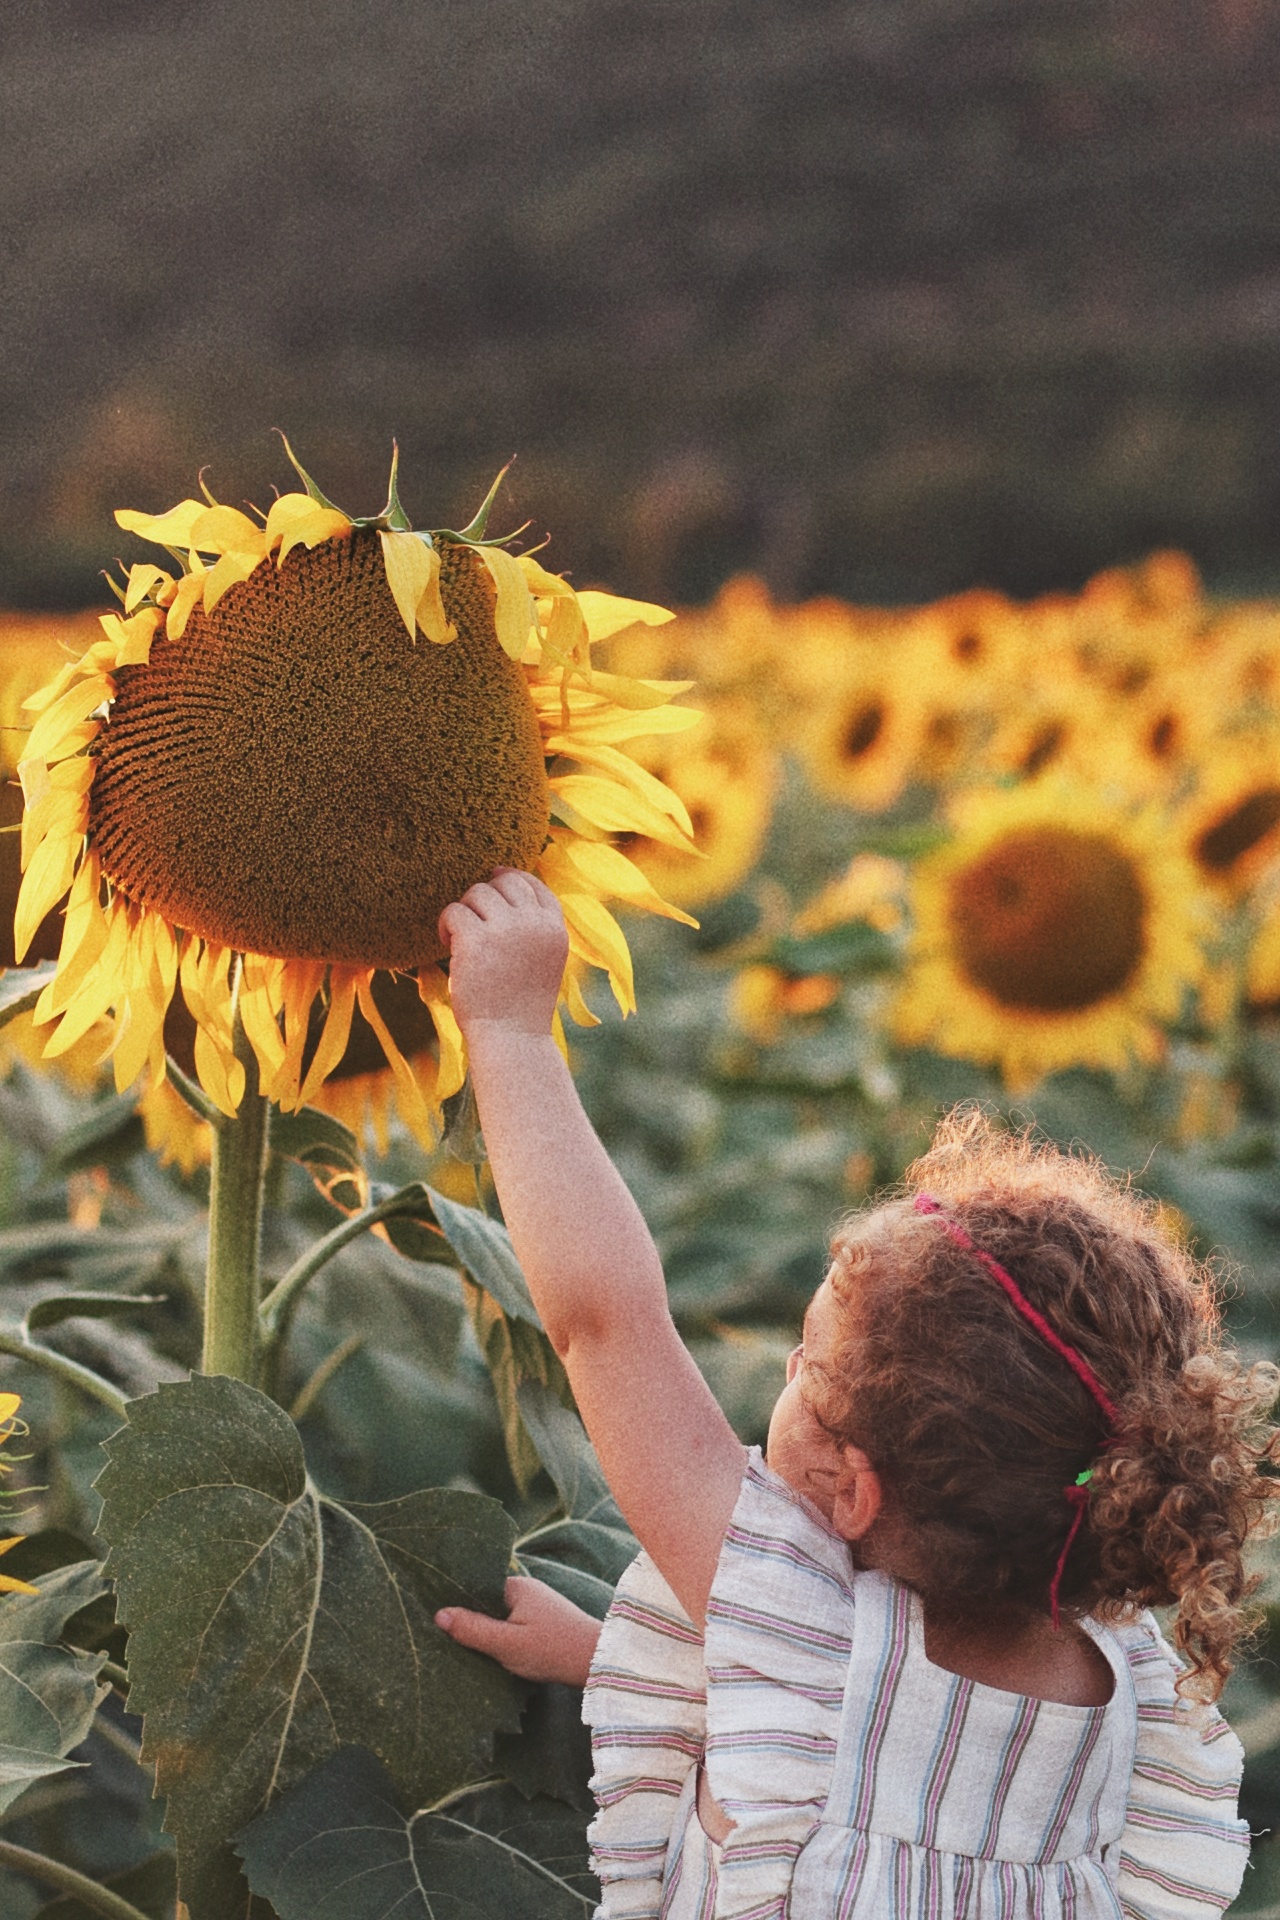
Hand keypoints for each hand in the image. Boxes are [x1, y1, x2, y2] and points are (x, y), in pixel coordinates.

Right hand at [435, 1575, 602, 1684]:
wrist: (598, 1663)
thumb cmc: (552, 1650)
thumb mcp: (507, 1644)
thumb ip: (473, 1629)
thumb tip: (438, 1614)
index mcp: (516, 1586)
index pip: (475, 1588)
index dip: (455, 1604)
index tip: (432, 1618)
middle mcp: (526, 1590)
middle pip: (486, 1603)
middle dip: (469, 1620)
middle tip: (441, 1638)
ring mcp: (536, 1606)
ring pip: (499, 1617)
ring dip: (486, 1632)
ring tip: (461, 1649)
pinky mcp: (544, 1623)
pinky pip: (512, 1626)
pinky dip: (501, 1638)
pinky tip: (490, 1654)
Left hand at [438, 869, 568, 1038]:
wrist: (512, 1037)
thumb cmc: (521, 1004)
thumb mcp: (543, 959)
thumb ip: (532, 926)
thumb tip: (504, 879)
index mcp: (554, 928)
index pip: (534, 884)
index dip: (511, 878)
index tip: (494, 881)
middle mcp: (534, 924)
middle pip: (504, 882)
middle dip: (485, 897)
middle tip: (474, 924)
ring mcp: (506, 930)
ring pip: (476, 893)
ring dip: (465, 912)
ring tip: (462, 941)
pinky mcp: (476, 940)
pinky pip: (453, 912)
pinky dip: (446, 926)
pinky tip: (449, 946)